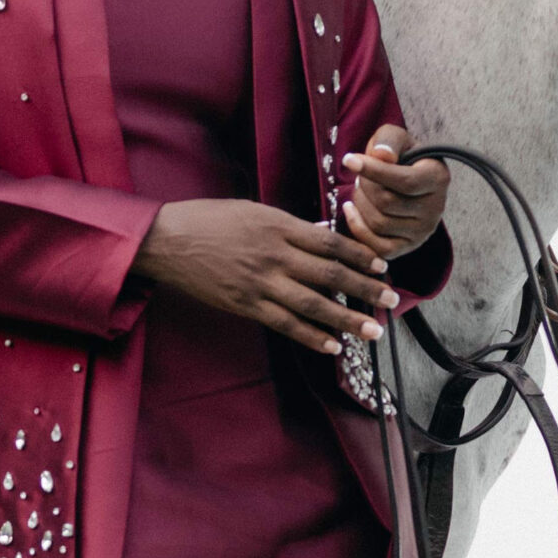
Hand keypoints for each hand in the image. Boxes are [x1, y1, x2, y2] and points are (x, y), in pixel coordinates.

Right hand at [134, 199, 400, 356]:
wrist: (167, 241)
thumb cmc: (209, 220)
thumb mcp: (253, 211)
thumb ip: (288, 227)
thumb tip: (322, 239)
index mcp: (279, 226)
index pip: (332, 243)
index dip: (361, 255)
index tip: (382, 265)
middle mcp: (275, 255)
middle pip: (331, 275)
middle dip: (365, 288)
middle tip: (391, 301)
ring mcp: (261, 284)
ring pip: (313, 305)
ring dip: (347, 319)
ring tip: (372, 330)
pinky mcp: (246, 305)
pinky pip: (286, 325)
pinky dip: (311, 336)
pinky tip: (332, 346)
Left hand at [344, 122, 448, 259]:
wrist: (408, 180)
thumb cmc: (400, 157)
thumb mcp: (395, 139)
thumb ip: (388, 140)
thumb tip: (381, 156)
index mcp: (438, 178)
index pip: (404, 181)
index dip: (373, 171)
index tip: (348, 159)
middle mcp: (436, 208)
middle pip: (386, 203)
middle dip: (364, 187)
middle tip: (360, 176)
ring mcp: (424, 231)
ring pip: (379, 223)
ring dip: (360, 204)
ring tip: (360, 190)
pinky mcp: (409, 246)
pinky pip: (378, 247)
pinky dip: (358, 228)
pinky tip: (351, 209)